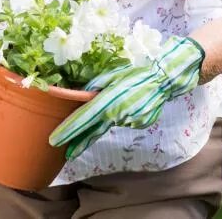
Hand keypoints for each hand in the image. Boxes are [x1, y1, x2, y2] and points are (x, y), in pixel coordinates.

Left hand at [49, 36, 204, 159]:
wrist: (167, 77)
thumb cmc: (136, 70)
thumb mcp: (112, 74)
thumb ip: (95, 86)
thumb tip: (80, 95)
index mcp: (110, 100)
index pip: (85, 118)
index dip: (69, 129)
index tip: (55, 139)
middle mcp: (120, 113)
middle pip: (94, 130)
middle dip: (78, 141)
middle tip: (63, 151)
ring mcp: (131, 121)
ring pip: (109, 123)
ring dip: (100, 124)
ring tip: (101, 116)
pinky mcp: (140, 123)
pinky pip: (123, 120)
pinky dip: (119, 115)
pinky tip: (128, 104)